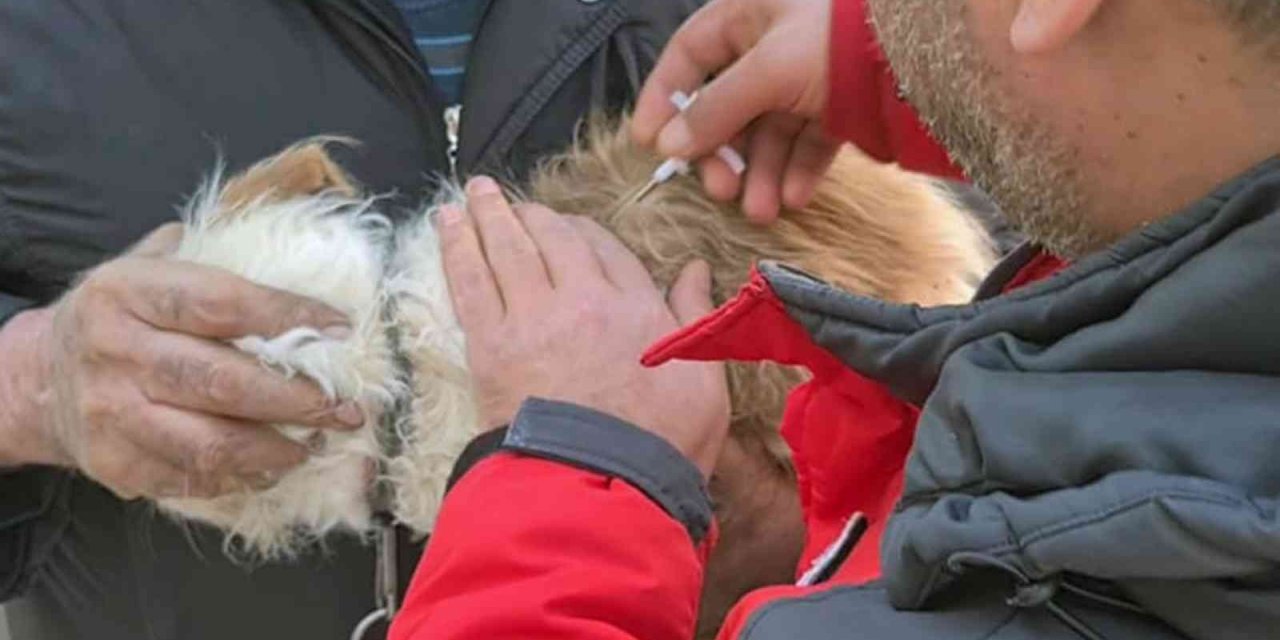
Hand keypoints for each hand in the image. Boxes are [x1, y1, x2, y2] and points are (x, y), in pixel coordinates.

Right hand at [6, 223, 362, 497]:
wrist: (38, 381)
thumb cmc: (120, 317)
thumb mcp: (146, 268)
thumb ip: (212, 257)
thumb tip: (304, 256)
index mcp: (126, 292)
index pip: (220, 303)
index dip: (286, 316)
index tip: (341, 328)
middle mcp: (114, 352)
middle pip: (221, 382)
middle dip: (297, 399)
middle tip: (346, 407)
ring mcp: (111, 415)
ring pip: (210, 443)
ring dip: (277, 449)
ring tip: (318, 442)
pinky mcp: (115, 466)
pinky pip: (193, 478)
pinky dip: (244, 477)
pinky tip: (276, 465)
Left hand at [441, 177, 730, 475]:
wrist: (602, 486)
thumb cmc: (662, 443)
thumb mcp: (705, 380)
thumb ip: (697, 316)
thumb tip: (695, 269)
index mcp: (635, 306)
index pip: (604, 248)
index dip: (582, 232)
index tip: (567, 227)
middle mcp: (582, 299)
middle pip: (552, 237)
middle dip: (531, 214)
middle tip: (510, 200)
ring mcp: (532, 318)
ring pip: (506, 248)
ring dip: (487, 214)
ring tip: (472, 192)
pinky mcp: (491, 345)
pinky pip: (470, 280)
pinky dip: (456, 245)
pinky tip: (446, 222)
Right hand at [631, 0, 839, 223]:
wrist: (923, 52)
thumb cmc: (836, 39)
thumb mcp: (767, 70)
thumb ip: (715, 109)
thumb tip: (667, 146)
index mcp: (748, 13)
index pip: (689, 53)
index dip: (665, 96)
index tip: (649, 144)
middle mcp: (773, 43)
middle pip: (729, 104)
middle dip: (724, 153)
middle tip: (721, 190)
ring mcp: (807, 76)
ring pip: (770, 131)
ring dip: (762, 174)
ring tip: (763, 211)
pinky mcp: (840, 104)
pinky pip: (808, 141)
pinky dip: (799, 171)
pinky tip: (797, 197)